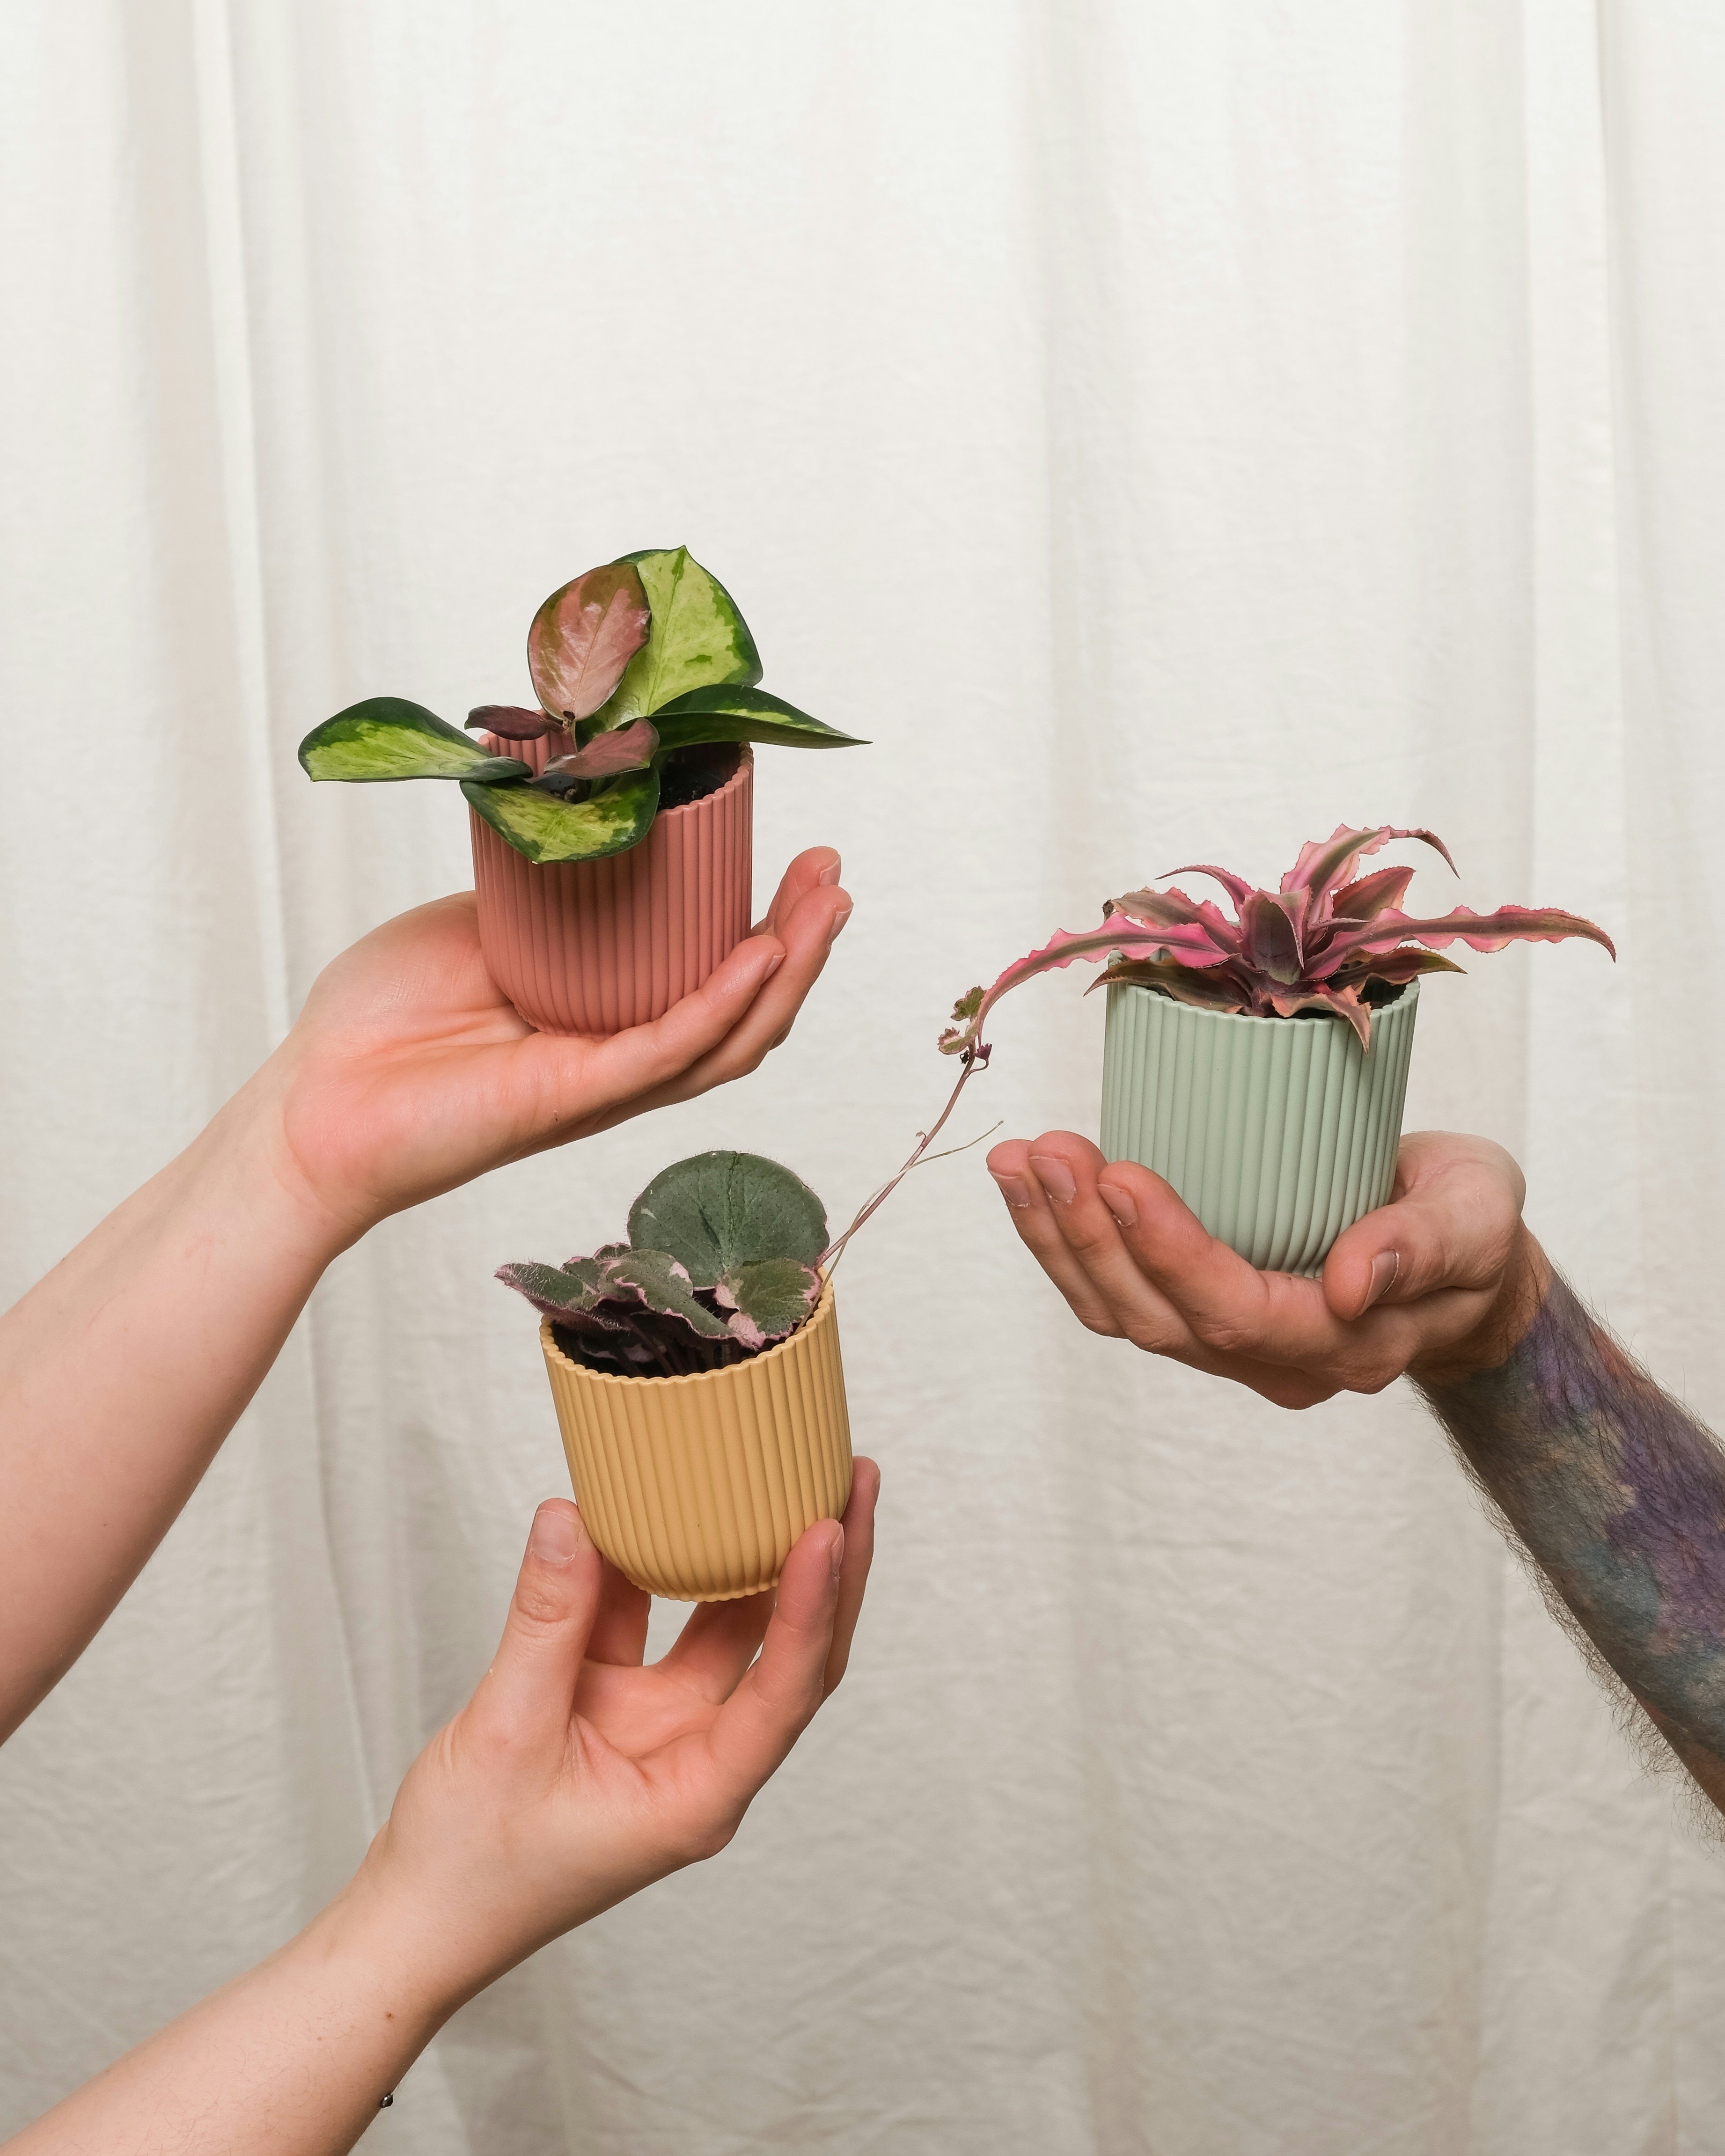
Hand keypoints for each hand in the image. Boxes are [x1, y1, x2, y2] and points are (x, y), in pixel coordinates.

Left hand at [264, 847, 851, 1247]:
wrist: (310, 1099)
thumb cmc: (376, 1025)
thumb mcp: (474, 926)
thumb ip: (539, 896)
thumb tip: (585, 831)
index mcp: (598, 1022)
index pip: (708, 983)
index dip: (765, 931)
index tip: (793, 860)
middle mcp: (615, 1060)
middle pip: (742, 1015)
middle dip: (801, 944)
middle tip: (832, 874)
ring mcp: (599, 1083)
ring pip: (727, 1041)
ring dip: (788, 973)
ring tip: (825, 906)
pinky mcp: (568, 1097)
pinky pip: (664, 1051)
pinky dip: (719, 1005)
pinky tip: (758, 954)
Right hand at [336, 1460, 879, 2011]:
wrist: (417, 1920)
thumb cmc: (468, 1868)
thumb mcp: (507, 1733)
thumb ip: (545, 1622)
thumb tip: (570, 1520)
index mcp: (698, 1796)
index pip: (784, 1693)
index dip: (814, 1609)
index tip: (827, 1529)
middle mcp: (696, 1756)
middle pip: (785, 1652)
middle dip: (827, 1569)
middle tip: (851, 1480)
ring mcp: (659, 1727)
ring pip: (724, 1628)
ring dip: (753, 1556)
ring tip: (792, 1476)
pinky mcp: (615, 1703)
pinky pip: (647, 1619)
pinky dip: (653, 1564)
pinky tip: (665, 1505)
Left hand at [985, 1130, 1547, 1406]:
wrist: (1462, 1255)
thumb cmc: (1473, 1225)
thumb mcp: (1478, 1217)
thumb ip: (1425, 1248)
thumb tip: (1352, 1284)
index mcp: (1346, 1345)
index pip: (1238, 1312)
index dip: (1172, 1251)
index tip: (1121, 1173)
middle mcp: (1275, 1361)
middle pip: (1160, 1317)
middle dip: (1094, 1236)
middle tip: (1053, 1151)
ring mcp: (1230, 1345)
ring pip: (1122, 1311)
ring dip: (1060, 1238)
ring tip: (1023, 1161)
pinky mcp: (1197, 1312)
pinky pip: (1116, 1292)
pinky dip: (1064, 1238)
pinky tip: (1030, 1180)